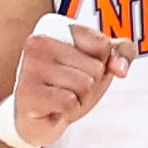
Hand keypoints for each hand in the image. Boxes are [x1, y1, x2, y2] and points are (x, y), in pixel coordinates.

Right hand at [6, 18, 133, 147]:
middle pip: (96, 68)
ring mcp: (30, 67)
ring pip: (84, 85)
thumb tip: (121, 68)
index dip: (101, 64)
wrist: (37, 119)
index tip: (81, 69)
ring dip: (79, 99)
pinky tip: (53, 108)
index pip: (102, 44)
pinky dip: (68, 110)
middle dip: (90, 85)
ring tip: (61, 98)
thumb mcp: (99, 64)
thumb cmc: (67, 86)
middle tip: (68, 89)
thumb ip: (121, 53)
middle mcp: (37, 42)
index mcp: (55, 27)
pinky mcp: (26, 93)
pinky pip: (70, 102)